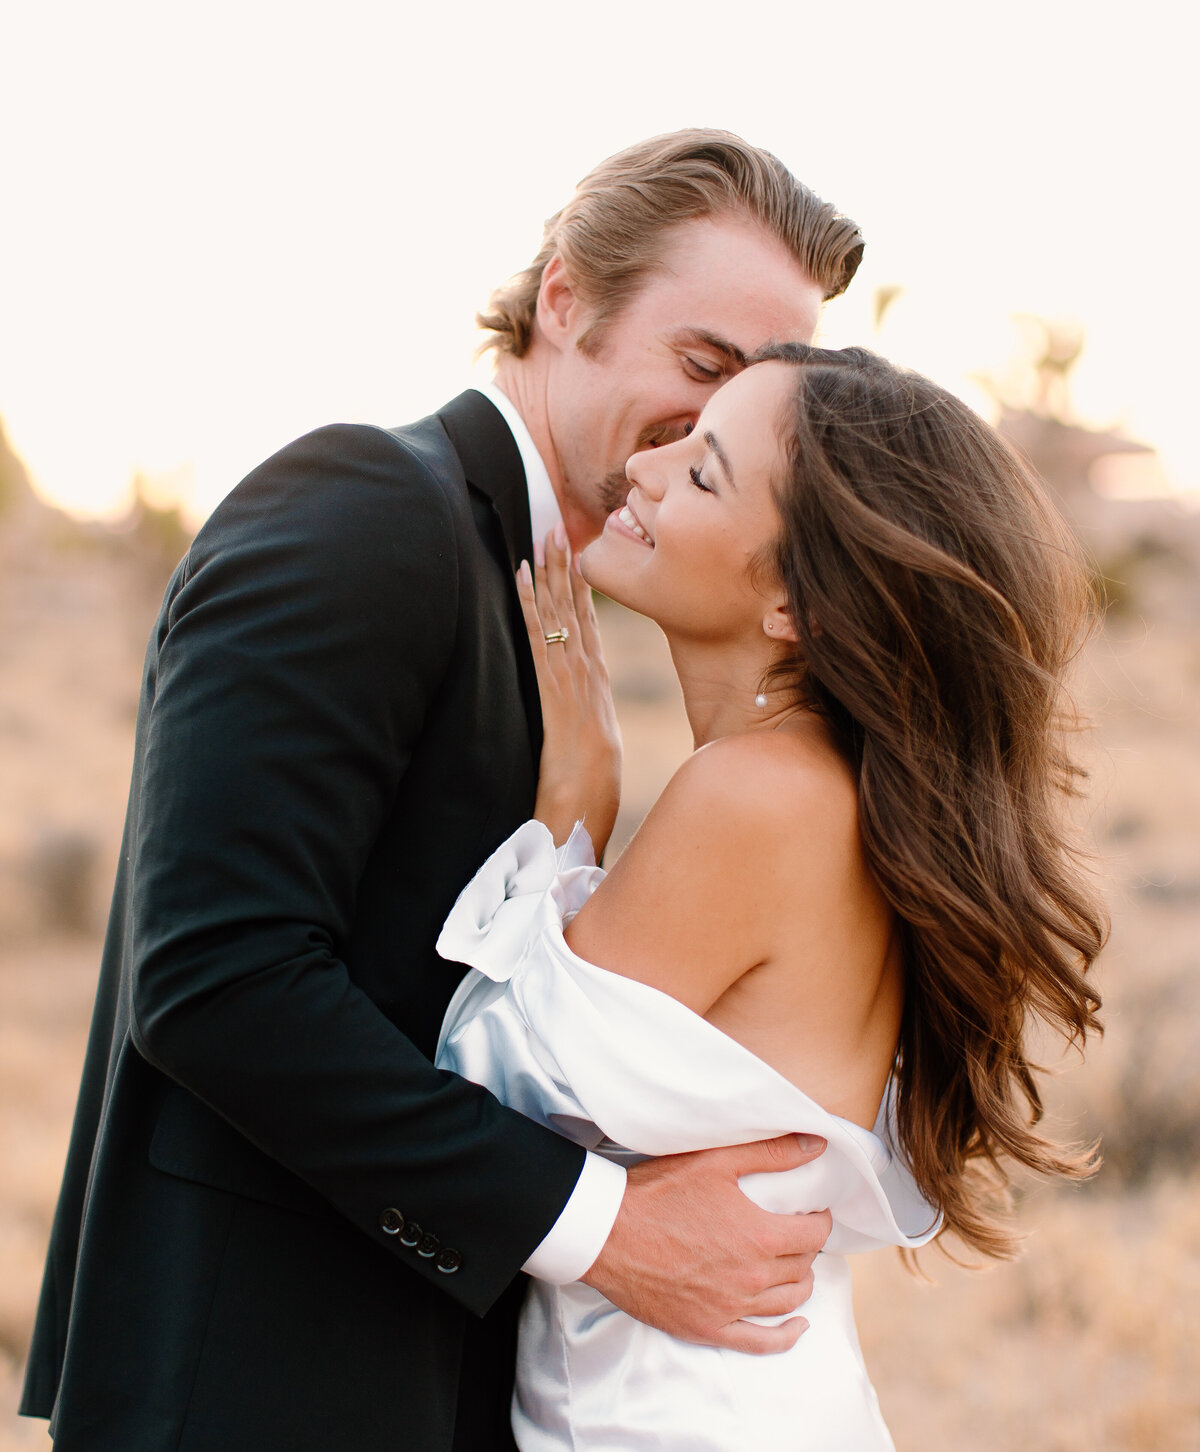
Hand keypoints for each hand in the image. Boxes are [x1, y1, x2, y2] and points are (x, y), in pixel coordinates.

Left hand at [517, 526, 621, 857]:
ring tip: (543, 538)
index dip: (582, 597)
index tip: (576, 562)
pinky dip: (528, 604)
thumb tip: (581, 735)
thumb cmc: (587, 804)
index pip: (591, 634)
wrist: (584, 822)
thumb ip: (586, 740)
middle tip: (559, 530)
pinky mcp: (553, 694)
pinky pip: (538, 639)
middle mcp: (592, 683)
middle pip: (580, 616)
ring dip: (550, 576)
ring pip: (561, 619)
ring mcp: (574, 686)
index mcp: (600, 696)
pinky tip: (520, 577)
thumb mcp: (592, 763)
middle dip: (569, 572)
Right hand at [581, 1134, 831, 1353]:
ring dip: (799, 1283)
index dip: (819, 1220)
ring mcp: (731, 1307)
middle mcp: (753, 1277)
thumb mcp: (715, 1161)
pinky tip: (797, 1326)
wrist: (608, 1234)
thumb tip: (815, 1144)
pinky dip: (785, 1336)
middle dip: (805, 1247)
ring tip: (795, 1267)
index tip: (812, 1211)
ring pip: (787, 1302)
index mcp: (760, 1236)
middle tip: (795, 1232)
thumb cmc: (658, 1192)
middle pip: (802, 1267)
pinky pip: (760, 1342)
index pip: (814, 1234)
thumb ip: (771, 1152)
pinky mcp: (708, 1327)